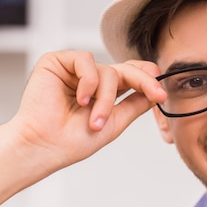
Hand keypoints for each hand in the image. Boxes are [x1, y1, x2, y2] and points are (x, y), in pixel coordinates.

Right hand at [9, 50, 166, 171]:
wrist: (44, 146)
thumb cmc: (71, 141)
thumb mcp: (114, 123)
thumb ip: (134, 104)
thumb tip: (156, 92)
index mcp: (102, 92)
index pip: (130, 77)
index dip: (148, 80)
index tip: (162, 94)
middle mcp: (90, 79)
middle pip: (125, 69)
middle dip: (143, 82)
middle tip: (157, 94)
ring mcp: (74, 70)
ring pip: (108, 70)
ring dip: (106, 98)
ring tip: (94, 120)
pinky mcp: (57, 61)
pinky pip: (86, 60)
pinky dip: (89, 82)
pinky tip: (81, 99)